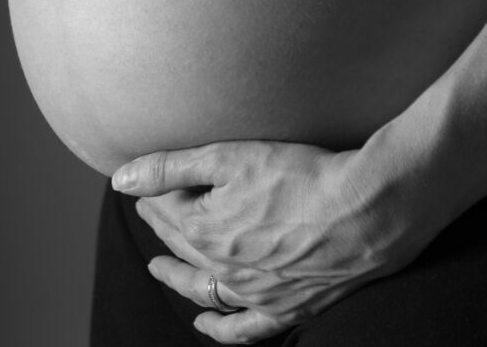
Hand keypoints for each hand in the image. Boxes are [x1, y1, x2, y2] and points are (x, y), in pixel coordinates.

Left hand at [112, 140, 427, 343]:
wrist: (365, 210)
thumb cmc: (300, 176)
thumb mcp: (228, 157)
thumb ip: (171, 167)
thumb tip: (122, 180)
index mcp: (205, 231)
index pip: (167, 211)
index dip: (154, 195)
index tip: (146, 185)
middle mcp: (224, 270)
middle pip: (181, 246)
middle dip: (161, 227)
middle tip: (150, 210)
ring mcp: (256, 294)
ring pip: (203, 288)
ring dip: (177, 276)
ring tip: (158, 267)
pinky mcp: (289, 307)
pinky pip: (244, 329)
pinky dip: (220, 329)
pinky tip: (205, 324)